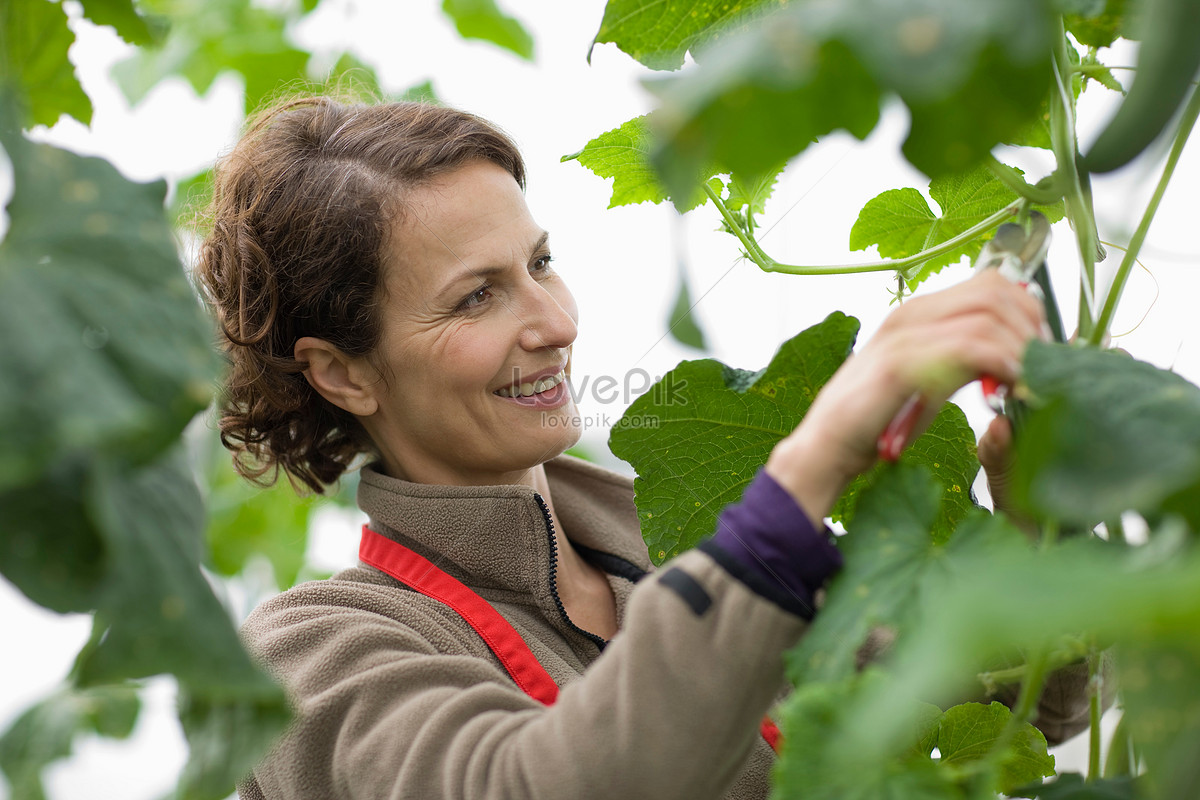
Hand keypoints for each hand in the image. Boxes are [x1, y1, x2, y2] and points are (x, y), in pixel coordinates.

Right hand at [767, 270, 1045, 523]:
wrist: (827, 446)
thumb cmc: (878, 420)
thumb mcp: (929, 381)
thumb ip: (961, 361)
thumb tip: (1012, 357)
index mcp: (918, 314)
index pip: (991, 284)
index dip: (1029, 311)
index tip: (1042, 350)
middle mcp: (911, 315)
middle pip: (995, 291)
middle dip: (1032, 327)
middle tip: (1043, 367)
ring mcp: (903, 336)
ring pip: (987, 316)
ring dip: (1021, 348)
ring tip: (1031, 382)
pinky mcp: (899, 365)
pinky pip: (967, 349)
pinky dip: (1002, 364)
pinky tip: (1012, 387)